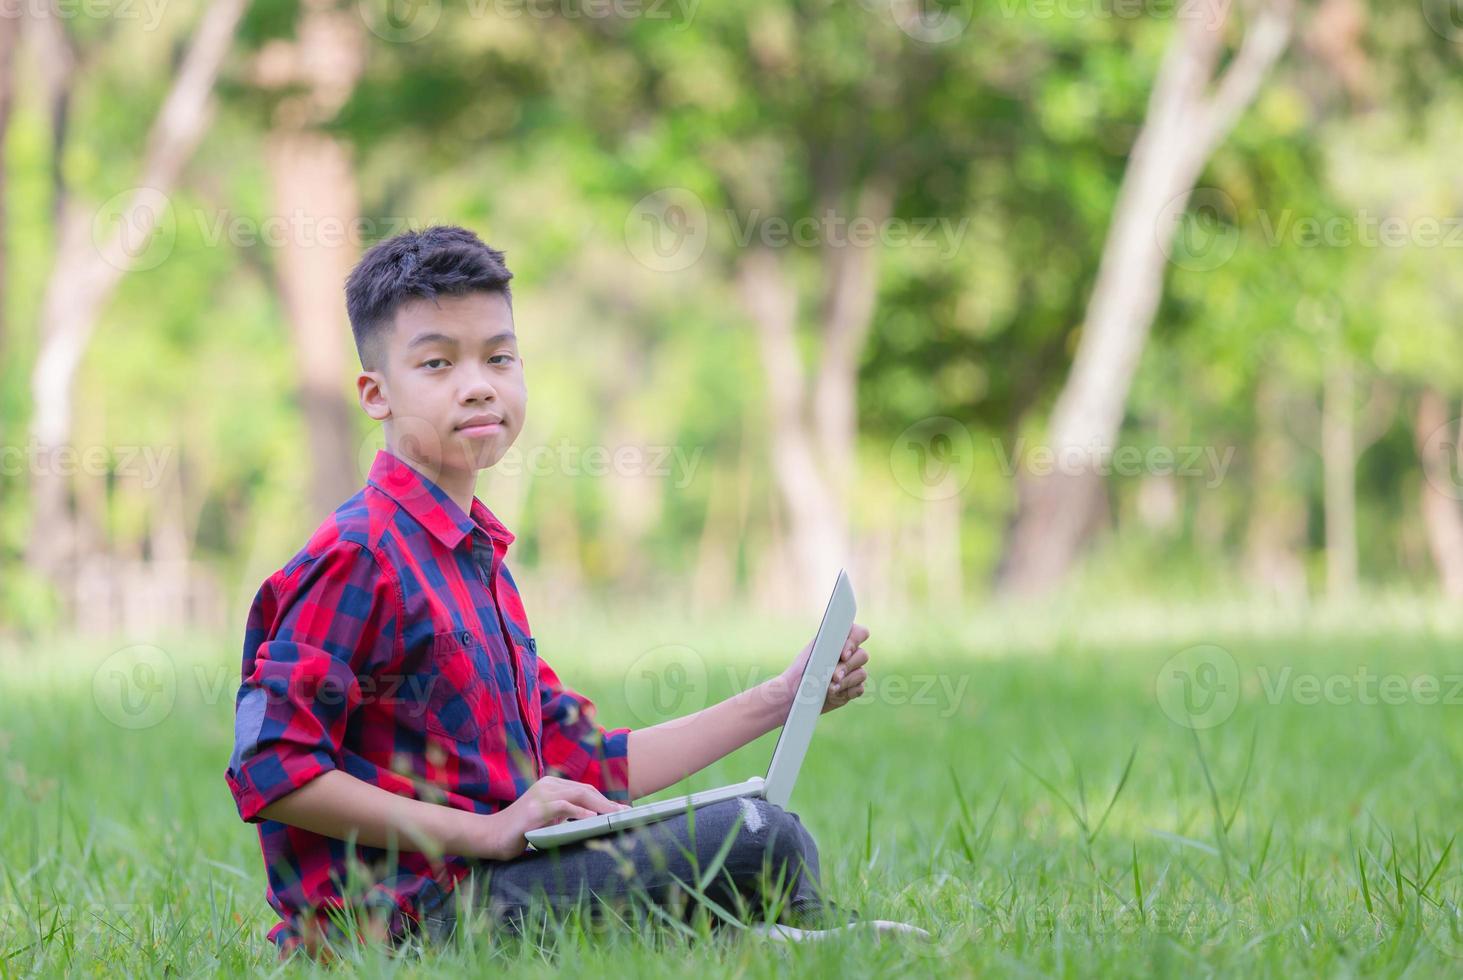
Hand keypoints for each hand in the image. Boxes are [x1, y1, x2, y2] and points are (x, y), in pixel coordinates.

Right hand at [476, 776, 629, 859]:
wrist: (490, 836)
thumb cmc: (520, 831)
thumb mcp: (547, 819)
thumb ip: (565, 814)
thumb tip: (594, 820)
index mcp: (552, 784)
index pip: (585, 791)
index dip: (605, 800)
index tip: (623, 811)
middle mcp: (548, 784)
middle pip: (586, 791)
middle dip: (608, 803)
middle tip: (626, 814)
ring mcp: (541, 794)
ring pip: (579, 795)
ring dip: (601, 806)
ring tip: (616, 816)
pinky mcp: (535, 808)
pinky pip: (563, 806)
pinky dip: (580, 812)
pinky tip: (593, 820)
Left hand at [778, 622, 870, 714]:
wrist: (797, 693)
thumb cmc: (802, 671)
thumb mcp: (813, 655)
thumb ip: (829, 647)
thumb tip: (843, 652)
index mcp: (840, 641)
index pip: (859, 633)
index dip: (854, 642)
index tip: (843, 655)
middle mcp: (849, 655)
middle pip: (863, 655)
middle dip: (847, 667)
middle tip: (834, 676)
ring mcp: (853, 672)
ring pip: (862, 673)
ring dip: (845, 681)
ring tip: (829, 688)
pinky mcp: (853, 688)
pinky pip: (859, 688)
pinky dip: (847, 692)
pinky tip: (834, 694)